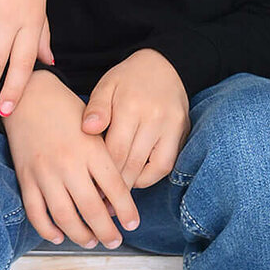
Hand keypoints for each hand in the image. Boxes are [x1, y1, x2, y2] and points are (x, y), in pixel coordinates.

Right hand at [2, 72, 138, 247]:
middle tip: (114, 241)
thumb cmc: (67, 111)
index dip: (126, 210)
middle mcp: (69, 163)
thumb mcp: (94, 129)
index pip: (114, 188)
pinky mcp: (25, 177)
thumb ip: (104, 158)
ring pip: (64, 215)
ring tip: (90, 242)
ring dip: (79, 234)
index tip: (133, 224)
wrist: (30, 97)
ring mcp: (45, 172)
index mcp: (91, 149)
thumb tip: (114, 195)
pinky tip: (58, 236)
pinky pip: (35, 211)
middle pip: (91, 208)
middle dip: (106, 230)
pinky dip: (46, 229)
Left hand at [81, 49, 190, 191]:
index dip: (100, 174)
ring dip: (132, 185)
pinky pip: (166, 165)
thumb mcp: (107, 85)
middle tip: (98, 204)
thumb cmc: (128, 78)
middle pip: (131, 163)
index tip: (88, 190)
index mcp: (130, 106)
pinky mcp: (182, 132)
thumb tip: (87, 129)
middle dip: (114, 187)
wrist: (164, 64)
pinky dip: (150, 177)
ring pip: (151, 168)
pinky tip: (135, 179)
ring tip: (115, 197)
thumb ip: (96, 108)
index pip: (114, 151)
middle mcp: (153, 118)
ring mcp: (171, 126)